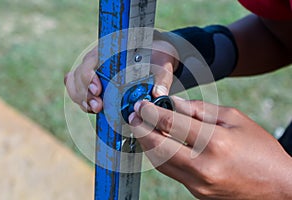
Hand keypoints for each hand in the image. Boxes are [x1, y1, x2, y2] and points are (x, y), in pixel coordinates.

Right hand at [64, 40, 178, 112]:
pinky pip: (79, 90)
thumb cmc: (157, 55)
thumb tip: (157, 94)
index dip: (88, 76)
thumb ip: (162, 78)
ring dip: (81, 98)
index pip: (91, 60)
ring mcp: (95, 70)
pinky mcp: (96, 82)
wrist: (156, 55)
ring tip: (95, 109)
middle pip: (79, 74)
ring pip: (75, 83)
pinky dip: (82, 100)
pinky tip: (91, 108)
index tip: (97, 90)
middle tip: (97, 107)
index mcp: (111, 49)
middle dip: (84, 92)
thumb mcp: (163, 64)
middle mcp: (98, 58)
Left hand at [129, 98, 291, 198]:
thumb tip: (172, 103)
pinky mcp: (197, 192)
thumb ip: (200, 109)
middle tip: (132, 116)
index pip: (170, 123)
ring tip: (140, 128)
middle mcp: (203, 166)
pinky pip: (170, 171)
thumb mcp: (234, 118)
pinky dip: (160, 156)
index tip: (140, 104)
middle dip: (140, 129)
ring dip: (146, 143)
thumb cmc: (259, 148)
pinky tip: (157, 144)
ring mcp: (198, 183)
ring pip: (159, 161)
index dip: (150, 112)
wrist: (278, 186)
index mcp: (215, 142)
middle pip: (157, 146)